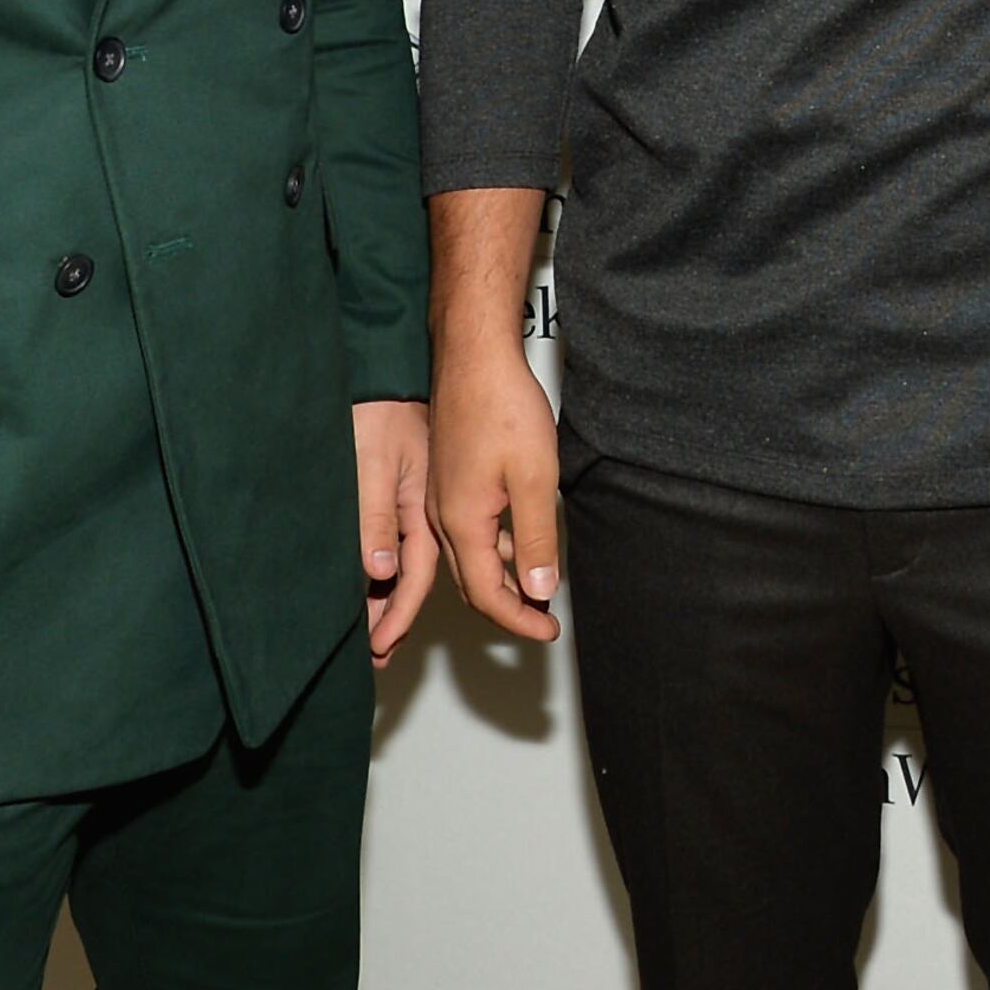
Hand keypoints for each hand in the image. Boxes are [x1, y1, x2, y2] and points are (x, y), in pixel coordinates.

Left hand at [357, 398, 434, 664]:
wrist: (469, 355)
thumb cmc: (424, 400)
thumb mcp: (380, 460)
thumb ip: (377, 517)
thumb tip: (379, 570)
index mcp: (441, 514)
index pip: (416, 582)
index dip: (398, 619)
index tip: (379, 651)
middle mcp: (449, 513)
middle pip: (428, 580)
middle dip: (402, 618)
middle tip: (379, 653)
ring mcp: (452, 499)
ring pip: (434, 563)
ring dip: (405, 595)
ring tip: (382, 624)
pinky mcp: (451, 484)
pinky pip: (437, 538)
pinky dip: (413, 564)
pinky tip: (396, 566)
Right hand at [429, 346, 562, 641]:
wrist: (474, 356)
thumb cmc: (501, 407)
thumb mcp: (534, 478)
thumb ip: (536, 538)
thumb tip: (540, 590)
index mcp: (460, 522)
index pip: (487, 595)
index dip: (519, 620)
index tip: (548, 632)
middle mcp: (441, 515)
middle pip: (472, 583)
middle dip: (508, 608)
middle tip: (543, 621)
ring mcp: (441, 497)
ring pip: (469, 557)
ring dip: (501, 579)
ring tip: (536, 589)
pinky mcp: (448, 479)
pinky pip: (467, 530)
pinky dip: (494, 548)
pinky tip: (519, 540)